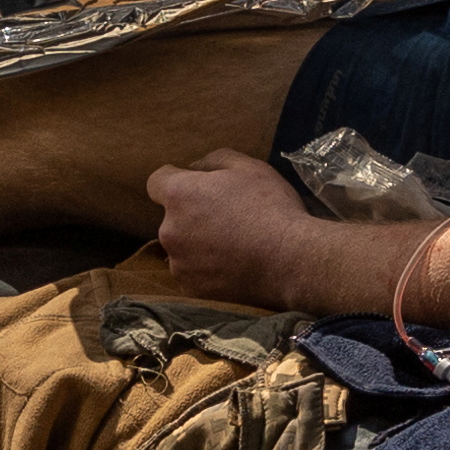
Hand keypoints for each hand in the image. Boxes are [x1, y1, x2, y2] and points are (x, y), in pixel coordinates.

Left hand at [146, 148, 365, 311]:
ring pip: (183, 248)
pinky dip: (208, 271)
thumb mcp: (250, 167)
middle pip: (172, 218)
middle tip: (228, 220)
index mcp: (179, 195)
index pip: (157, 182)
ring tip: (235, 248)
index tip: (197, 188)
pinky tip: (234, 268)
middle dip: (192, 216)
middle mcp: (169, 229)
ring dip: (199, 245)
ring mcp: (178, 263)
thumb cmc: (271, 208)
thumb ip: (215, 160)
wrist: (291, 262)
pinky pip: (194, 275)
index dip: (176, 181)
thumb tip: (195, 168)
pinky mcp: (192, 289)